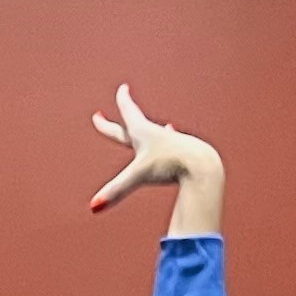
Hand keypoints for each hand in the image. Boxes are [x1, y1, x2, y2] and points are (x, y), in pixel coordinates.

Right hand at [85, 82, 222, 214]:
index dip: (123, 100)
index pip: (128, 112)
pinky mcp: (182, 150)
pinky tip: (172, 134)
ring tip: (141, 125)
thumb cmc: (171, 165)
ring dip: (144, 128)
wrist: (202, 164)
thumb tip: (93, 207)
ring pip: (154, 132)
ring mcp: (170, 141)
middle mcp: (155, 133)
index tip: (123, 88)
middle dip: (119, 119)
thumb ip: (115, 191)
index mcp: (142, 132)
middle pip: (132, 123)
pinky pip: (170, 141)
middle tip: (105, 114)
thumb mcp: (139, 176)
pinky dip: (166, 137)